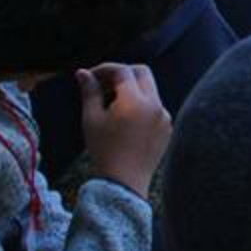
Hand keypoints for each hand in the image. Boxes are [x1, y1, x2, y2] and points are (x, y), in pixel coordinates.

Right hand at [77, 64, 171, 197]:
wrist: (124, 181)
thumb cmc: (104, 150)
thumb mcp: (91, 119)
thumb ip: (90, 92)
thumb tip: (83, 73)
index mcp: (136, 101)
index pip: (123, 71)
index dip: (105, 69)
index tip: (90, 76)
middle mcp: (155, 105)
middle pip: (142, 73)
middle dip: (122, 73)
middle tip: (103, 84)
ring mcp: (164, 116)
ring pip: (150, 90)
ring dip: (132, 89)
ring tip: (110, 103)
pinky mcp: (167, 127)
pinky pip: (155, 107)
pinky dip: (141, 104)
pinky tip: (124, 119)